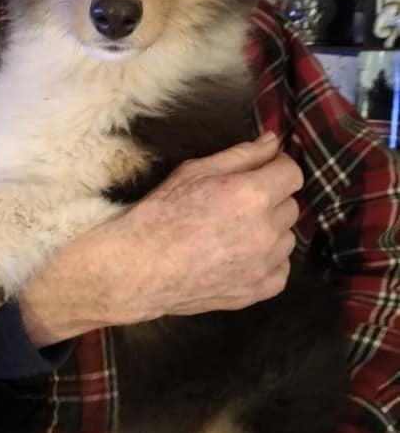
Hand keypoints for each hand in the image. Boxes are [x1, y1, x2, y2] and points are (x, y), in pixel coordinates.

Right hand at [108, 130, 302, 321]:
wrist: (140, 268)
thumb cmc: (160, 217)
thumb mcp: (194, 172)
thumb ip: (240, 155)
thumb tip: (272, 142)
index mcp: (251, 194)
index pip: (292, 173)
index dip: (277, 168)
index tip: (263, 170)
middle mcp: (265, 229)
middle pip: (291, 205)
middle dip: (270, 199)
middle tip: (236, 204)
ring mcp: (264, 263)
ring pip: (287, 238)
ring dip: (269, 231)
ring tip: (233, 233)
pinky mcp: (258, 289)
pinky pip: (281, 268)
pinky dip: (267, 261)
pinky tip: (238, 256)